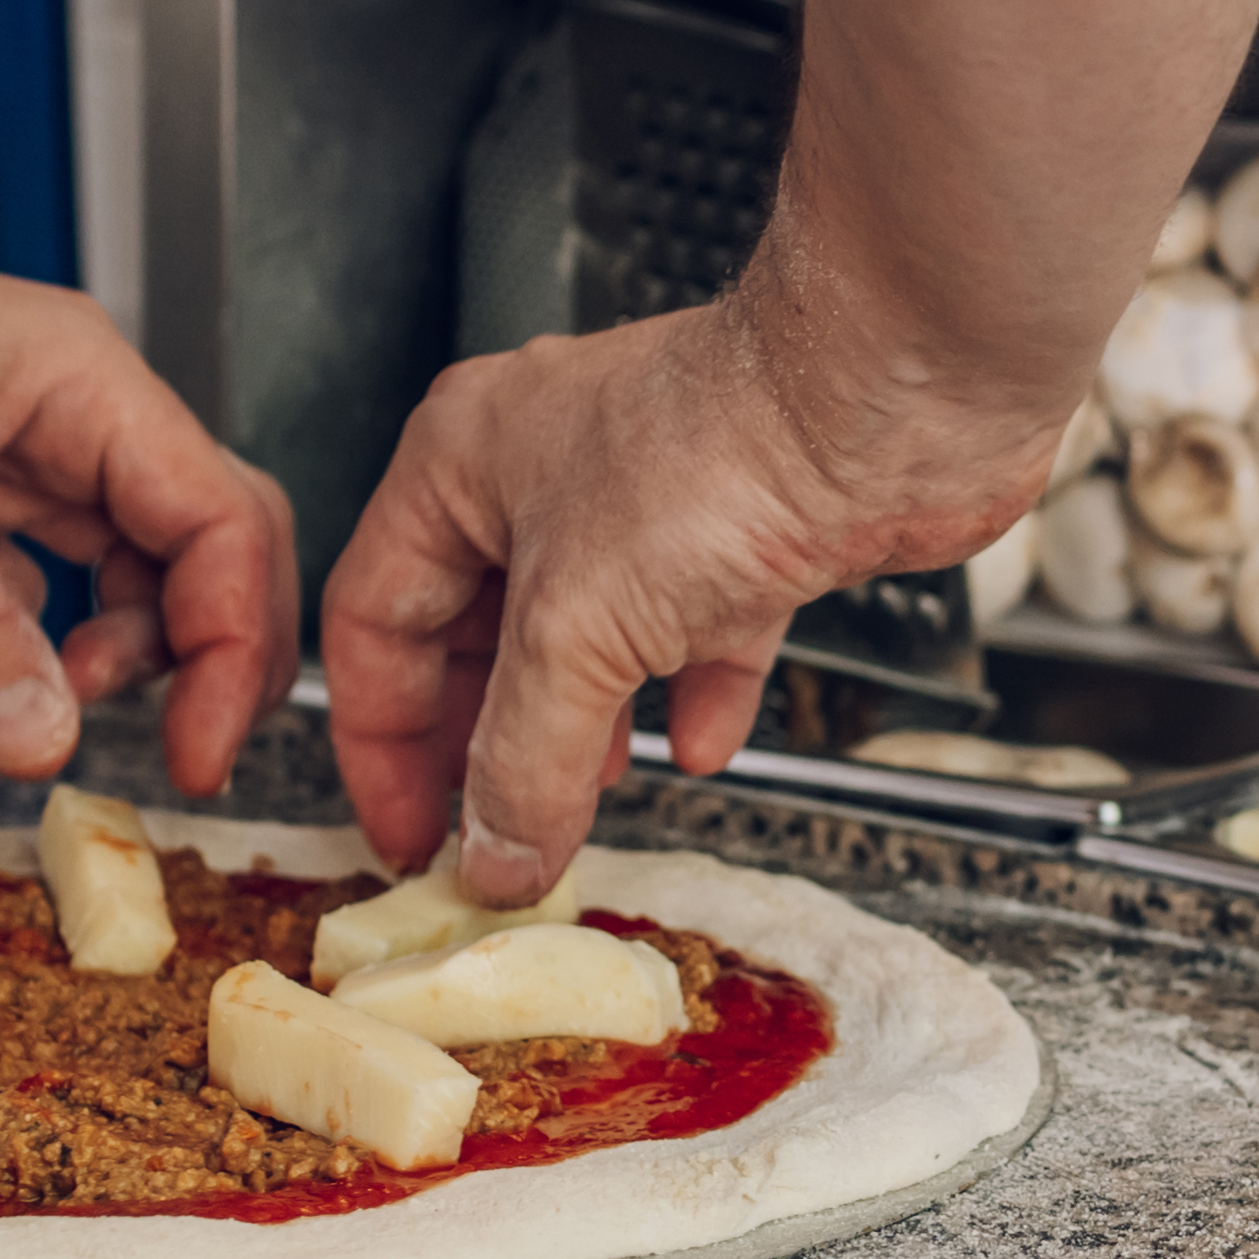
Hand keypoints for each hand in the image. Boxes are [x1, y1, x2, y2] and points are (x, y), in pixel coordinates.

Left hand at [0, 151, 301, 798]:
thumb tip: (45, 738)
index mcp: (73, 374)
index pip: (220, 517)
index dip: (235, 640)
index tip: (204, 747)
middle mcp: (46, 414)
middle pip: (189, 547)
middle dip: (198, 653)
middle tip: (169, 756)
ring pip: (104, 574)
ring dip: (100, 660)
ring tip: (43, 712)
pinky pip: (4, 594)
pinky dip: (3, 654)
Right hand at [322, 293, 1049, 894]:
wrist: (884, 403)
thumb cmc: (720, 451)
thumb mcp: (577, 634)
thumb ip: (524, 760)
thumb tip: (496, 854)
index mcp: (459, 463)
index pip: (375, 617)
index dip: (380, 739)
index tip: (407, 829)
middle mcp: (541, 470)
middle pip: (476, 633)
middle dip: (485, 740)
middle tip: (488, 831)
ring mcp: (645, 496)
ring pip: (586, 637)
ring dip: (582, 728)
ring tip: (581, 802)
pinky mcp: (740, 524)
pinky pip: (694, 628)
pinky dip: (691, 693)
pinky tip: (703, 747)